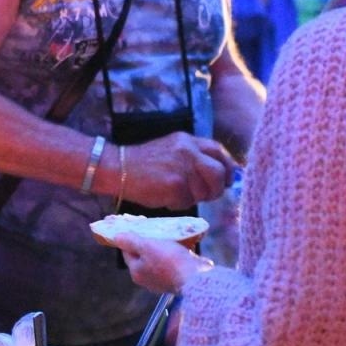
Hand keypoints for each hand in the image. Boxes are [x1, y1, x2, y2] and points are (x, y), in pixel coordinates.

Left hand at [115, 232, 206, 294]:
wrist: (197, 279)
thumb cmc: (170, 262)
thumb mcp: (147, 247)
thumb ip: (131, 241)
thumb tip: (116, 237)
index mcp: (137, 272)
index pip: (127, 251)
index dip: (130, 237)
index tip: (136, 225)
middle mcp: (147, 279)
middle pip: (143, 255)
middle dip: (148, 241)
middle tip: (154, 229)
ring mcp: (163, 280)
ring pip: (158, 258)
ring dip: (162, 247)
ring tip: (169, 236)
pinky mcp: (177, 279)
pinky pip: (172, 263)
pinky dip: (175, 254)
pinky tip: (181, 246)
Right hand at [119, 133, 238, 209]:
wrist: (118, 168)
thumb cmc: (144, 164)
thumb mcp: (172, 150)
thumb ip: (194, 157)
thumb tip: (219, 175)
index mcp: (188, 141)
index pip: (218, 151)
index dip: (227, 167)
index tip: (226, 179)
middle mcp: (189, 151)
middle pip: (219, 173)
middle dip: (217, 188)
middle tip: (209, 195)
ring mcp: (183, 168)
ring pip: (205, 191)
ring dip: (195, 198)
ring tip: (178, 195)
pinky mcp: (175, 185)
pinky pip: (187, 201)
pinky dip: (179, 204)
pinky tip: (166, 198)